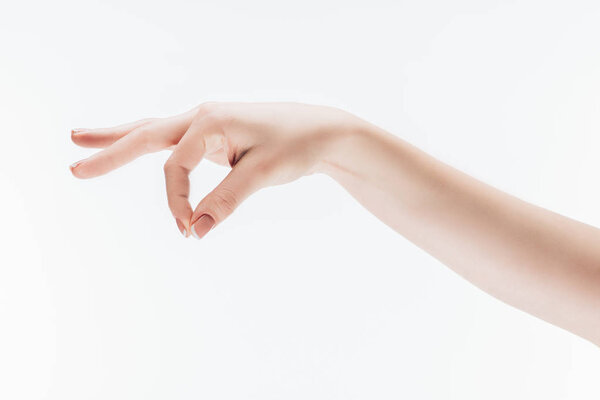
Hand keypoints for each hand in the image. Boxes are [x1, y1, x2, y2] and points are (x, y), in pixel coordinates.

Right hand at [70, 102, 357, 237]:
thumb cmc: (297, 144)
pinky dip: (150, 144)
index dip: (177, 202)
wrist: (323, 130)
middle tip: (74, 163)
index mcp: (211, 121)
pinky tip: (134, 142)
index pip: (175, 167)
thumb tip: (198, 230)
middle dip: (109, 149)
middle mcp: (203, 117)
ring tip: (82, 138)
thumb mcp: (263, 172)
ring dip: (120, 137)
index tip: (190, 230)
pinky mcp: (215, 135)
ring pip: (155, 131)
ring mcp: (207, 124)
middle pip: (146, 134)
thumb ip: (228, 199)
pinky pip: (174, 141)